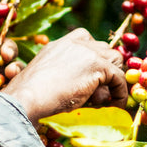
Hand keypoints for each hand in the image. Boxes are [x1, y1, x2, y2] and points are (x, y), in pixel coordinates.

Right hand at [0, 28, 127, 125]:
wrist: (26, 99)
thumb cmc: (28, 98)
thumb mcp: (47, 81)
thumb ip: (67, 78)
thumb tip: (92, 92)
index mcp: (58, 45)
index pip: (85, 40)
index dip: (94, 57)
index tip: (95, 75)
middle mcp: (74, 44)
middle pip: (104, 49)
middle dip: (105, 69)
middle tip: (100, 92)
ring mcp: (87, 52)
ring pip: (115, 60)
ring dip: (112, 79)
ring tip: (105, 100)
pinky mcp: (97, 66)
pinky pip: (119, 78)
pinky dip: (121, 92)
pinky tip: (116, 105)